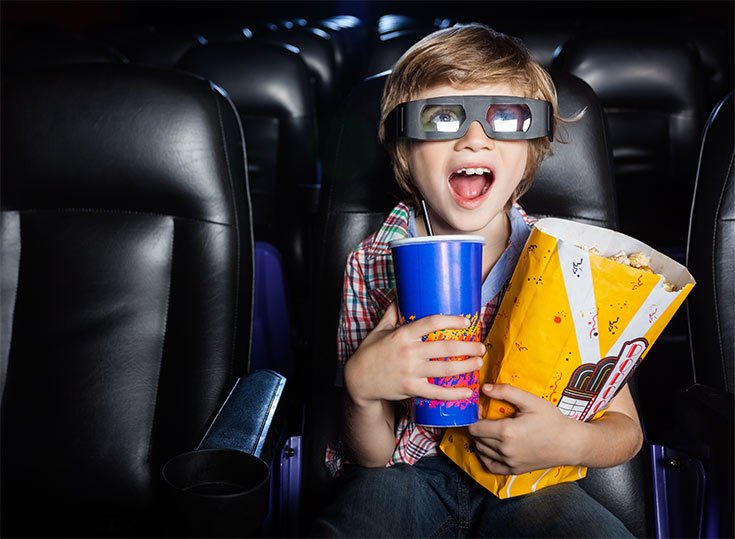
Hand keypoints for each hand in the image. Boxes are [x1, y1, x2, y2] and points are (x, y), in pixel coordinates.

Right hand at [344, 301, 485, 406]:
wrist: (358, 380)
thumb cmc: (369, 352)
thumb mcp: (379, 329)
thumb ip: (392, 312)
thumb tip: (400, 293)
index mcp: (402, 335)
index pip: (431, 323)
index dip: (452, 321)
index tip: (466, 321)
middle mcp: (408, 352)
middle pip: (445, 348)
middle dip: (467, 346)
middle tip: (480, 346)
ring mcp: (410, 372)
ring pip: (445, 370)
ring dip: (466, 366)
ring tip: (478, 362)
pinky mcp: (411, 389)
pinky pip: (436, 392)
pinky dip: (453, 394)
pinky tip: (467, 392)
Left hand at [467, 384, 583, 474]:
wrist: (570, 444)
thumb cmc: (552, 420)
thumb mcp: (531, 401)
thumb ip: (506, 392)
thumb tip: (485, 387)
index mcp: (506, 432)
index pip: (475, 427)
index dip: (474, 417)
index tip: (482, 410)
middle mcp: (505, 450)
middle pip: (477, 439)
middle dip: (477, 427)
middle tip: (486, 418)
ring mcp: (509, 462)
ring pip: (482, 451)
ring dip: (480, 440)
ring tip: (490, 430)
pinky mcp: (514, 470)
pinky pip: (491, 466)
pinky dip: (486, 457)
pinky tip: (490, 448)